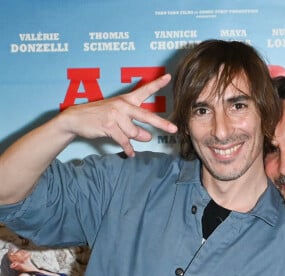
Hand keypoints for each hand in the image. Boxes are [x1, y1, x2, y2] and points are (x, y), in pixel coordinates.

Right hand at [59, 73, 177, 156]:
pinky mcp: (109, 126)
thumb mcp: (119, 117)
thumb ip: (135, 126)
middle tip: (174, 129)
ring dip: (132, 139)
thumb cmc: (100, 116)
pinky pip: (124, 141)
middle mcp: (122, 105)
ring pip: (134, 133)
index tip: (168, 77)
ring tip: (125, 138)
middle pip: (147, 116)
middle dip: (161, 123)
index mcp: (126, 99)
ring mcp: (115, 115)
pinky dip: (128, 149)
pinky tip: (131, 153)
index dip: (157, 84)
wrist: (75, 118)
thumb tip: (148, 138)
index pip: (144, 90)